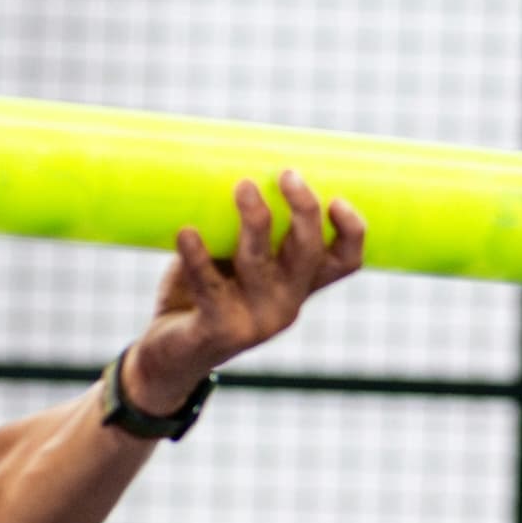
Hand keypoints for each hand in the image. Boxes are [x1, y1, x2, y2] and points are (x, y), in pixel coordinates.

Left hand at [120, 172, 362, 411]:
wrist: (169, 359)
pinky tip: (186, 231)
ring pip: (261, 263)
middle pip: (310, 253)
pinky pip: (210, 286)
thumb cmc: (202, 296)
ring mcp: (256, 320)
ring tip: (241, 186)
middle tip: (287, 174)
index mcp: (298, 286)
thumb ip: (235, 228)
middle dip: (303, 210)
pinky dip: (197, 256)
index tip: (337, 198)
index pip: (345, 262)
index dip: (352, 231)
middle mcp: (286, 304)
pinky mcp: (220, 330)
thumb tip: (227, 163)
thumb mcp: (229, 262)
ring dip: (254, 221)